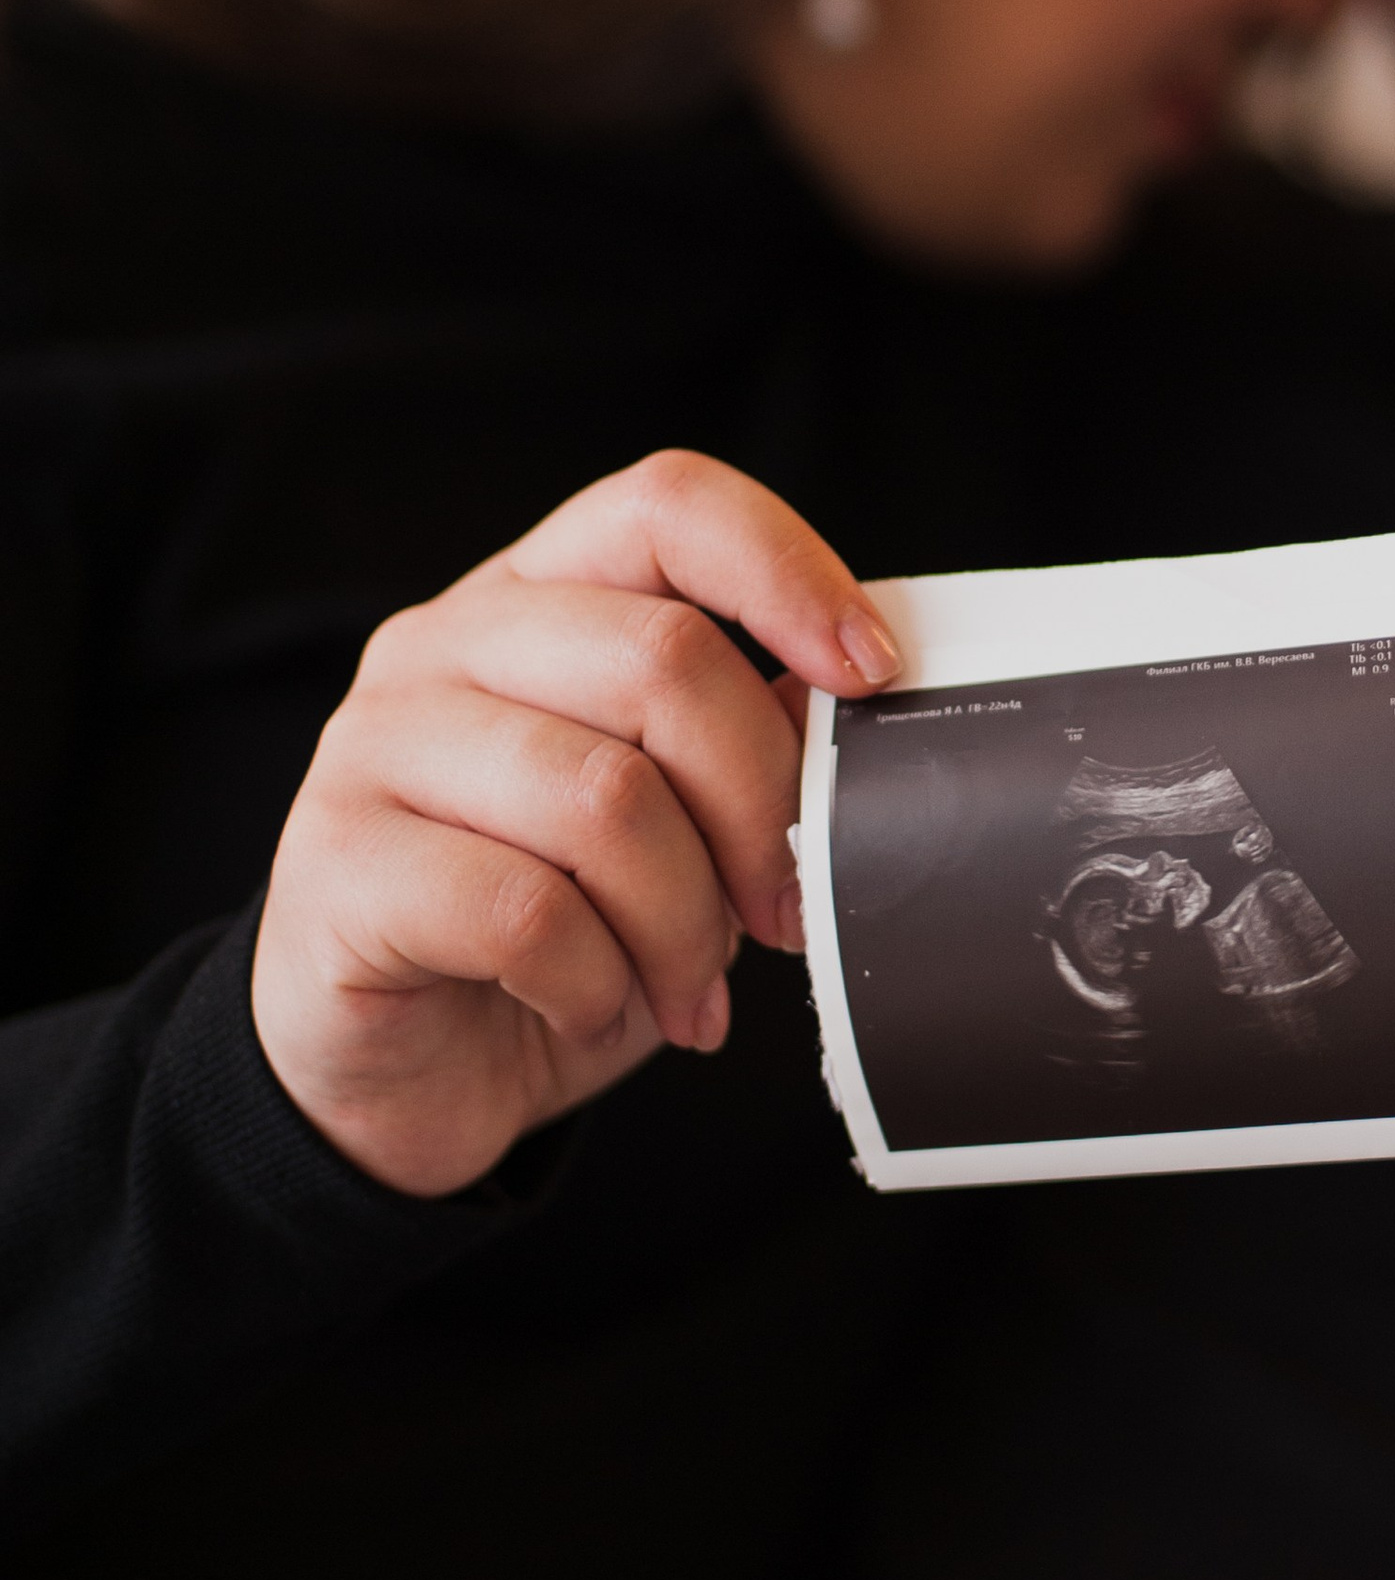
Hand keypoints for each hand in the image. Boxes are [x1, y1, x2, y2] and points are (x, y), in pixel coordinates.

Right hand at [250, 452, 899, 1195]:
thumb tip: (850, 703)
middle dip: (759, 810)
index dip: (787, 572)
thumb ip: (736, 744)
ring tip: (690, 992)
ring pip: (604, 798)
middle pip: (663, 658)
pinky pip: (526, 913)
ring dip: (685, 925)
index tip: (872, 676)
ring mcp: (374, 745)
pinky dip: (597, 983)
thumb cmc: (548, 937)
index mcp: (533, 598)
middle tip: (784, 917)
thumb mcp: (668, 826)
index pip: (667, 507)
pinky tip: (592, 1011)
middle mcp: (442, 643)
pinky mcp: (337, 864)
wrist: (393, 1073)